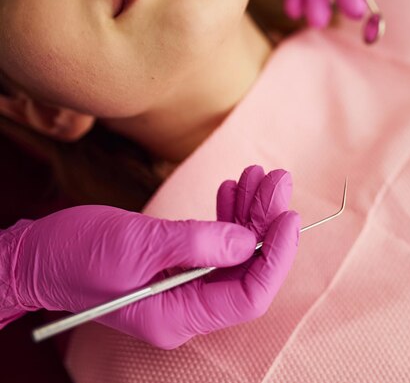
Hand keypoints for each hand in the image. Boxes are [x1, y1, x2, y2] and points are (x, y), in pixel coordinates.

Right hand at [1, 166, 299, 348]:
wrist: (38, 255)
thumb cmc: (76, 255)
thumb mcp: (138, 245)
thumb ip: (196, 244)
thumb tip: (248, 241)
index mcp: (177, 316)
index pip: (248, 296)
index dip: (275, 257)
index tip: (287, 216)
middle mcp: (187, 308)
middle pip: (246, 269)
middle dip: (266, 222)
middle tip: (277, 179)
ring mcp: (183, 288)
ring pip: (234, 252)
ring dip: (249, 213)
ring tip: (257, 175)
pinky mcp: (176, 268)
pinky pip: (213, 244)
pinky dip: (226, 215)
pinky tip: (231, 189)